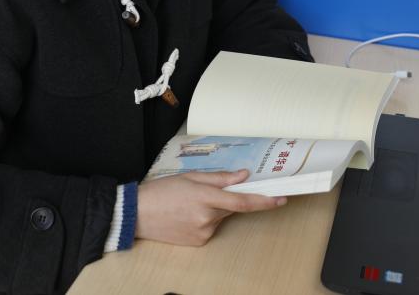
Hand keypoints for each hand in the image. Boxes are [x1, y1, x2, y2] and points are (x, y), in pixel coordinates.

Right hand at [135, 169, 286, 245]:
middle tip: (211, 191)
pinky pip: (212, 227)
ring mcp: (203, 232)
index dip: (264, 201)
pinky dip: (207, 219)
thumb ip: (220, 178)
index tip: (280, 199)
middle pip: (233, 207)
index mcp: (205, 197)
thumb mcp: (191, 177)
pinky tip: (188, 214)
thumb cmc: (162, 192)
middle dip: (230, 197)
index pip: (242, 201)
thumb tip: (243, 175)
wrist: (138, 214)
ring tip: (190, 203)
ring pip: (221, 217)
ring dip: (215, 208)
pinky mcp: (199, 242)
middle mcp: (206, 217)